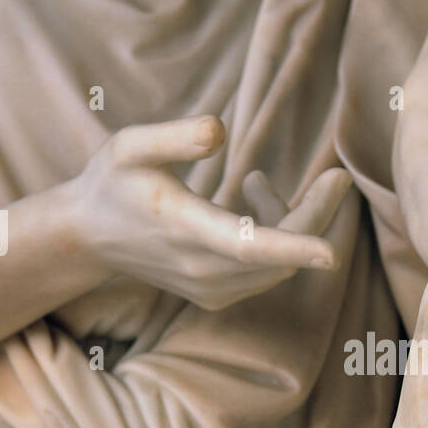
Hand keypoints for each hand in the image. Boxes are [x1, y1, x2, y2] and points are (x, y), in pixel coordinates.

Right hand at [63, 115, 351, 308]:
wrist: (90, 236)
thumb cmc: (113, 182)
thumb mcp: (130, 146)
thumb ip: (174, 137)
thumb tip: (221, 131)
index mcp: (184, 229)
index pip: (246, 246)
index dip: (292, 247)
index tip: (331, 253)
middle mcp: (201, 269)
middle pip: (279, 254)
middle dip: (315, 216)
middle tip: (337, 177)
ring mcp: (211, 290)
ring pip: (277, 265)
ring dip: (289, 222)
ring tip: (256, 182)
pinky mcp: (217, 297)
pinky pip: (266, 272)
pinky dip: (276, 239)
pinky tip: (252, 200)